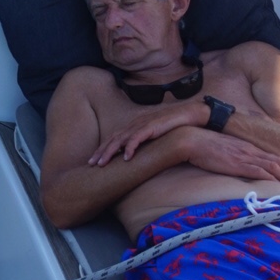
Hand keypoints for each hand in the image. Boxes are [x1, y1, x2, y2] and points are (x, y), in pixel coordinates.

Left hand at [91, 101, 205, 164]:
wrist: (188, 114)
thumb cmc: (172, 126)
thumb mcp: (153, 136)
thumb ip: (143, 143)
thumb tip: (135, 157)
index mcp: (133, 126)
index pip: (113, 138)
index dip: (102, 149)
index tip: (93, 161)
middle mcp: (134, 124)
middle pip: (112, 138)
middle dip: (100, 151)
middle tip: (90, 164)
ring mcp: (142, 125)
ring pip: (120, 139)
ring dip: (110, 152)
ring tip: (102, 163)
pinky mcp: (151, 127)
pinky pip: (137, 138)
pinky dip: (130, 147)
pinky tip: (125, 158)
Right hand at [176, 128, 279, 185]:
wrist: (193, 140)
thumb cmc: (204, 146)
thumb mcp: (224, 150)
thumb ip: (234, 156)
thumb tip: (236, 166)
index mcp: (248, 147)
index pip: (273, 157)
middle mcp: (250, 151)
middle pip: (278, 162)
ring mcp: (245, 156)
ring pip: (274, 167)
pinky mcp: (239, 163)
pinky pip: (261, 172)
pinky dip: (273, 179)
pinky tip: (279, 187)